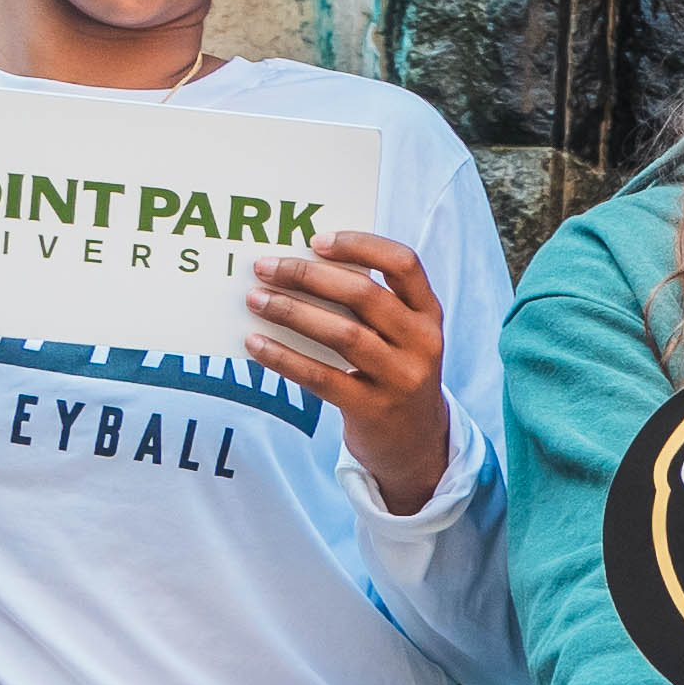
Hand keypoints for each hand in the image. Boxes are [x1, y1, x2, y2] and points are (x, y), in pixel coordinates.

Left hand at [247, 228, 453, 502]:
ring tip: (255, 300)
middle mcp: (422, 342)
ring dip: (292, 312)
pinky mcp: (373, 408)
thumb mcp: (399, 336)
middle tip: (265, 267)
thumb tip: (300, 265)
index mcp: (428, 313)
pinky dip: (284, 358)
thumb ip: (369, 304)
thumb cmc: (393, 373)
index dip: (360, 246)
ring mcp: (401, 378)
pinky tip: (255, 344)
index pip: (403, 263)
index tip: (316, 241)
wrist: (415, 444)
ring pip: (343, 334)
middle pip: (365, 296)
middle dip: (309, 275)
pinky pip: (321, 378)